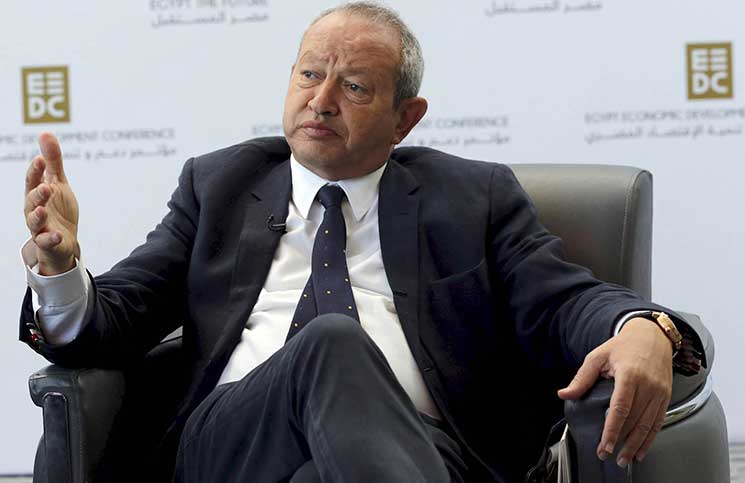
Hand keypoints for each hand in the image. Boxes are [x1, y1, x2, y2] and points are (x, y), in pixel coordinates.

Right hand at [24, 132, 79, 275]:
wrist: (64, 240)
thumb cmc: (58, 208)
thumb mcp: (58, 182)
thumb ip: (53, 161)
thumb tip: (45, 133)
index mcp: (36, 193)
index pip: (33, 180)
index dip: (35, 170)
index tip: (40, 159)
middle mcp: (34, 209)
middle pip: (32, 201)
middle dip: (37, 193)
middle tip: (46, 186)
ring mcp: (40, 227)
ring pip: (34, 221)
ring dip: (38, 216)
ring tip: (43, 210)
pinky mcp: (48, 242)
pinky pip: (46, 241)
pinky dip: (50, 238)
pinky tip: (58, 235)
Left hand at [557, 317, 672, 466]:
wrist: (652, 336)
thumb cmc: (624, 346)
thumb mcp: (598, 357)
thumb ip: (582, 378)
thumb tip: (565, 394)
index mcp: (630, 375)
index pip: (620, 409)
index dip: (612, 430)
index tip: (604, 446)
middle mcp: (648, 385)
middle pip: (635, 421)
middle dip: (621, 442)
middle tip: (608, 456)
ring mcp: (659, 392)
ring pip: (648, 425)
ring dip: (636, 445)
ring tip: (624, 459)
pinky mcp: (666, 397)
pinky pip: (658, 422)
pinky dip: (650, 438)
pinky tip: (641, 449)